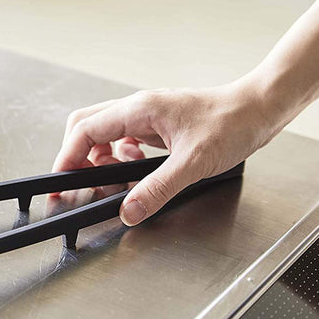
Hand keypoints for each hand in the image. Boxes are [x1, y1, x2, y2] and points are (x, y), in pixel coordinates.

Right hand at [52, 78, 282, 225]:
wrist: (257, 110)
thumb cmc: (231, 123)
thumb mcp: (193, 163)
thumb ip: (157, 188)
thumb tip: (129, 210)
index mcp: (140, 109)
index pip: (85, 130)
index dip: (67, 157)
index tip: (60, 182)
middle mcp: (138, 108)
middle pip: (87, 127)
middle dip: (78, 157)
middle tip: (81, 185)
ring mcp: (148, 116)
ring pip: (105, 135)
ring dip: (101, 160)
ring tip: (115, 183)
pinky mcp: (158, 126)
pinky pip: (125, 140)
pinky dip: (121, 159)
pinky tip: (138, 171)